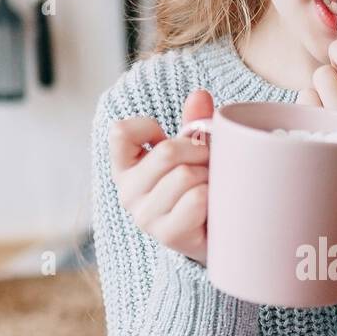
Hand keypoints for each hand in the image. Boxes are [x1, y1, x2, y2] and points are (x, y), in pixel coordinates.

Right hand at [108, 88, 213, 266]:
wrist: (217, 240)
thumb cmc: (199, 191)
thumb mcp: (192, 155)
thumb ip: (193, 124)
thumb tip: (200, 95)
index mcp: (126, 169)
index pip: (119, 132)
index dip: (149, 127)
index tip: (166, 138)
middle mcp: (128, 193)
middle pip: (167, 152)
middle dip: (199, 152)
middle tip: (210, 163)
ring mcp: (146, 217)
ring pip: (186, 175)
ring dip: (210, 176)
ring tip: (213, 185)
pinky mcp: (169, 234)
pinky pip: (197, 199)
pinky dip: (213, 196)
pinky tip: (214, 204)